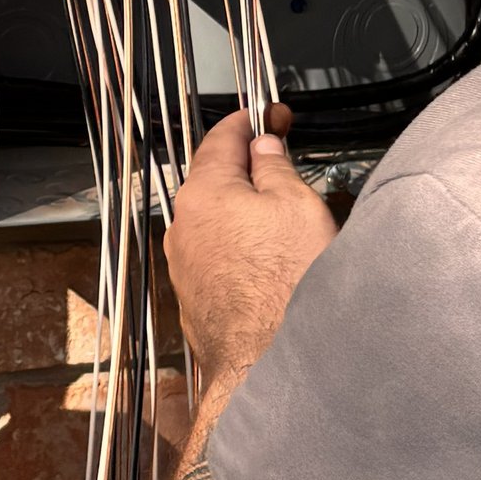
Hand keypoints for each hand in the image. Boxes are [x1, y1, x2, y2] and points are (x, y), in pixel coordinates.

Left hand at [165, 108, 336, 391]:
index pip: (222, 137)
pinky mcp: (194, 301)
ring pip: (216, 223)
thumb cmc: (288, 286)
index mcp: (204, 193)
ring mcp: (185, 267)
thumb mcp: (297, 206)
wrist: (270, 366)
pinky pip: (218, 260)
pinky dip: (241, 250)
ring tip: (285, 220)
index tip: (274, 114)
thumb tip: (263, 148)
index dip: (252, 119)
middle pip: (215, 181)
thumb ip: (275, 169)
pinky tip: (271, 264)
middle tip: (284, 161)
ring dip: (245, 213)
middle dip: (248, 168)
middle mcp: (183, 227)